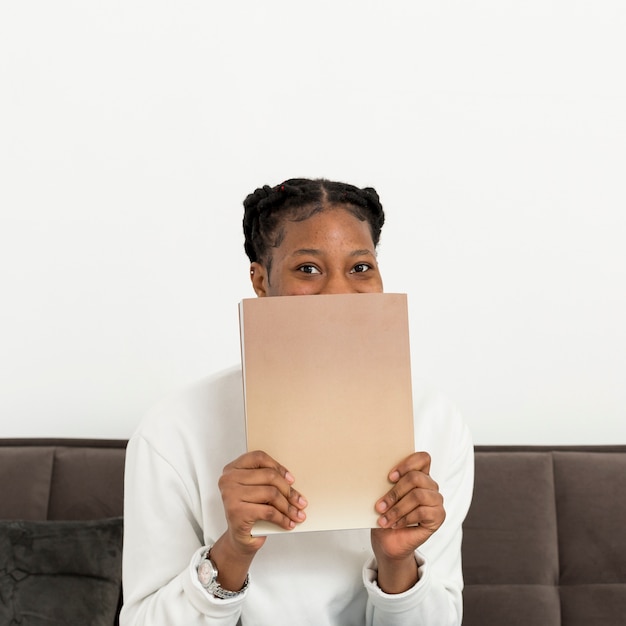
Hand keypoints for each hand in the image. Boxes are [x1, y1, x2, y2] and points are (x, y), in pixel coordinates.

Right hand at [218, 450, 307, 553]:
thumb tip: (291, 481)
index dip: (278, 467)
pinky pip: (268, 512)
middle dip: (288, 490)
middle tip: (300, 501)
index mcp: (233, 468)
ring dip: (288, 507)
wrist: (239, 538)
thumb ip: (267, 480)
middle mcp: (228, 479)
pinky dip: (282, 518)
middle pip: (268, 475)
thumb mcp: (257, 490)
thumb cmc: (249, 511)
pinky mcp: (236, 512)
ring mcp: (231, 495)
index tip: (291, 480)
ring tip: (297, 514)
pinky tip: (288, 523)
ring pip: (271, 493)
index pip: (259, 457)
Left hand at [370, 452, 444, 591]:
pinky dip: (405, 519)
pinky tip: (396, 524)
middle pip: (416, 477)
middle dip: (394, 492)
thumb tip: (377, 474)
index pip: (423, 458)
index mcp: (419, 475)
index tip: (390, 477)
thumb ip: (387, 484)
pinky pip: (422, 512)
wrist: (388, 541)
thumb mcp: (382, 496)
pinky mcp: (438, 516)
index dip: (407, 464)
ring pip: (418, 495)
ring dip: (397, 508)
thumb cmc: (385, 515)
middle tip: (379, 506)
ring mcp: (436, 501)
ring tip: (385, 519)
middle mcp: (430, 486)